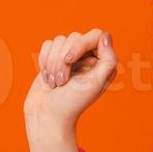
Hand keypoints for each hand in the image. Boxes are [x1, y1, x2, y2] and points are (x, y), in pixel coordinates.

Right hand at [23, 28, 117, 151]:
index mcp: (103, 62)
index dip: (80, 44)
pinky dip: (44, 61)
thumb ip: (108, 59)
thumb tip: (105, 36)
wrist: (47, 116)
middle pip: (74, 37)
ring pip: (58, 40)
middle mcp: (88, 57)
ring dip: (52, 63)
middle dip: (62, 59)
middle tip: (62, 81)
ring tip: (55, 83)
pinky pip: (47, 44)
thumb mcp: (95, 83)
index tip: (69, 60)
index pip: (95, 35)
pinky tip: (47, 78)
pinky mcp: (53, 58)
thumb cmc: (72, 103)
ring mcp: (70, 57)